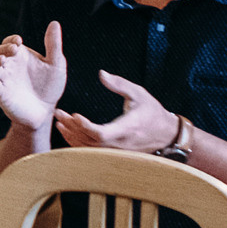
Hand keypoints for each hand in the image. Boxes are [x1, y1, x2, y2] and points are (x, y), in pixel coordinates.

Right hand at [0, 23, 67, 132]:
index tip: (19, 41)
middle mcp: (10, 66)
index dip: (10, 40)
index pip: (10, 42)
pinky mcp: (1, 93)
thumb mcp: (56, 64)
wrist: (46, 112)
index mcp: (21, 57)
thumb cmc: (50, 88)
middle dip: (3, 49)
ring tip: (4, 60)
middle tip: (14, 50)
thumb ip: (53, 44)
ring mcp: (4, 79)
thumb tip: (54, 22)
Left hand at [56, 69, 181, 151]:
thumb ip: (119, 84)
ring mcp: (117, 151)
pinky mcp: (114, 153)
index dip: (85, 126)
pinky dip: (78, 143)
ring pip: (89, 148)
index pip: (102, 133)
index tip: (74, 114)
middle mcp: (120, 143)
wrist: (167, 134)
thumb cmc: (152, 111)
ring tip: (60, 120)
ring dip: (72, 135)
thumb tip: (101, 74)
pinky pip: (92, 151)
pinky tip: (68, 132)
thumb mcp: (139, 93)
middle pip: (89, 140)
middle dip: (72, 127)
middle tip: (59, 113)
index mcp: (127, 127)